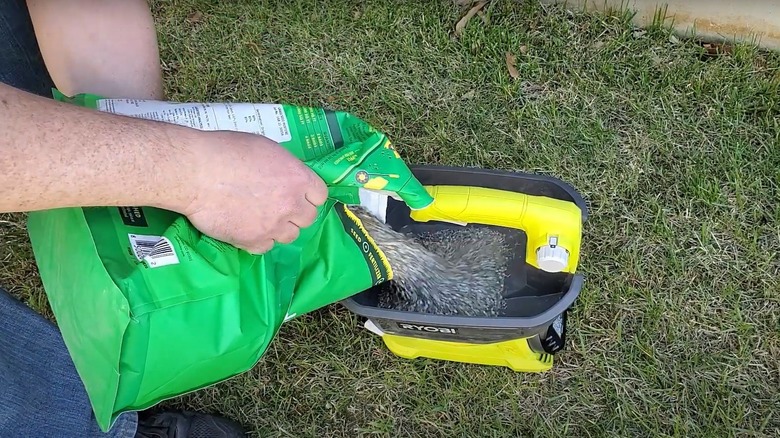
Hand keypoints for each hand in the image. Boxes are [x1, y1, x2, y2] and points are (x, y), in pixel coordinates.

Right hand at [178, 130, 327, 253]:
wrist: (195, 173)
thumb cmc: (226, 151)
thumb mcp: (265, 148)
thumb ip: (284, 167)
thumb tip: (286, 177)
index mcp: (298, 178)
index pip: (320, 196)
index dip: (308, 195)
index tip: (297, 194)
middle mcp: (291, 204)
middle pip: (308, 219)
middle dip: (295, 213)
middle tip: (277, 206)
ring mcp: (274, 226)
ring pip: (289, 236)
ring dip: (279, 229)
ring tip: (260, 218)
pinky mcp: (253, 241)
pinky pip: (266, 247)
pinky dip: (258, 240)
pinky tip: (246, 228)